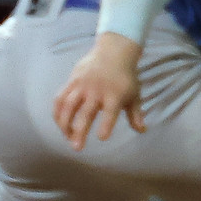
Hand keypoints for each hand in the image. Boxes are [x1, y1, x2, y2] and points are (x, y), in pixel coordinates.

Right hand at [53, 33, 145, 149]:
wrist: (113, 52)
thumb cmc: (126, 77)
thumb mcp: (134, 94)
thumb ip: (136, 114)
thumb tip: (142, 130)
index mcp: (115, 95)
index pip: (110, 112)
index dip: (106, 124)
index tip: (102, 138)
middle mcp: (97, 91)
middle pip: (85, 113)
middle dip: (79, 131)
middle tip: (76, 148)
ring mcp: (82, 86)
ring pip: (68, 107)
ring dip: (65, 124)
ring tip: (67, 137)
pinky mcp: (71, 82)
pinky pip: (60, 98)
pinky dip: (57, 112)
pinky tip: (59, 124)